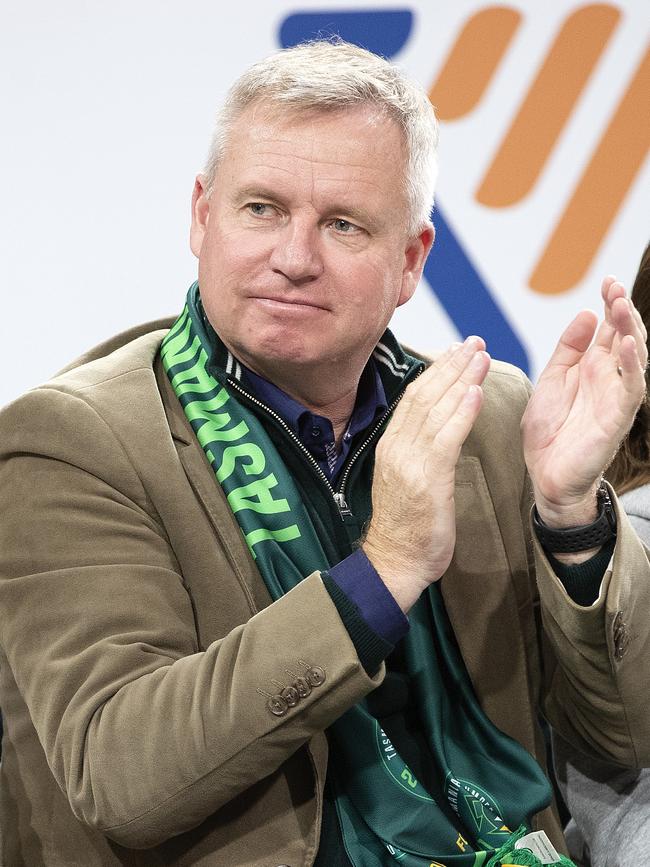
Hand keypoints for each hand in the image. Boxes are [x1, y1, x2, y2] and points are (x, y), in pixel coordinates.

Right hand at [363, 336, 489, 612]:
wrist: (394, 562)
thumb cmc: (406, 526)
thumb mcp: (408, 479)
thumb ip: (420, 450)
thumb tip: (441, 427)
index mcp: (391, 445)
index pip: (413, 397)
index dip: (436, 371)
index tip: (457, 351)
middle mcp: (396, 446)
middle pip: (423, 394)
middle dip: (451, 365)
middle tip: (474, 342)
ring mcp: (409, 461)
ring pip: (434, 409)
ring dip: (460, 379)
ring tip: (481, 356)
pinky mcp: (426, 479)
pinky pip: (445, 437)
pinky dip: (461, 411)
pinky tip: (476, 392)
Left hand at [522, 276, 646, 529]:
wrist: (545, 473)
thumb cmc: (549, 429)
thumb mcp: (552, 378)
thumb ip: (569, 348)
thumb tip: (587, 313)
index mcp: (593, 366)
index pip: (608, 328)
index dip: (611, 304)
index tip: (607, 281)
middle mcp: (609, 377)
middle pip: (624, 336)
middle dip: (622, 310)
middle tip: (615, 287)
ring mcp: (616, 396)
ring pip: (634, 356)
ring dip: (629, 330)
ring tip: (620, 306)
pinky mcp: (618, 417)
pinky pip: (631, 387)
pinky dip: (630, 364)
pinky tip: (624, 343)